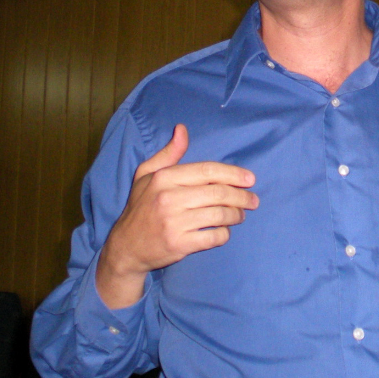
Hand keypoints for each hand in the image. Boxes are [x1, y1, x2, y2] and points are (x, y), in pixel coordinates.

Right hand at [96, 124, 258, 308]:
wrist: (125, 247)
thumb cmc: (141, 207)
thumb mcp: (146, 175)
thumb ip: (168, 153)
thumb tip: (182, 129)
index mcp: (164, 178)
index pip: (208, 170)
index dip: (233, 173)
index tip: (251, 179)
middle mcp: (169, 198)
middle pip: (218, 193)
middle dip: (242, 196)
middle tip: (253, 200)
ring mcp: (174, 222)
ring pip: (220, 215)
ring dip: (236, 215)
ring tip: (241, 215)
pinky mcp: (179, 244)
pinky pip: (214, 237)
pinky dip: (225, 234)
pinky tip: (224, 231)